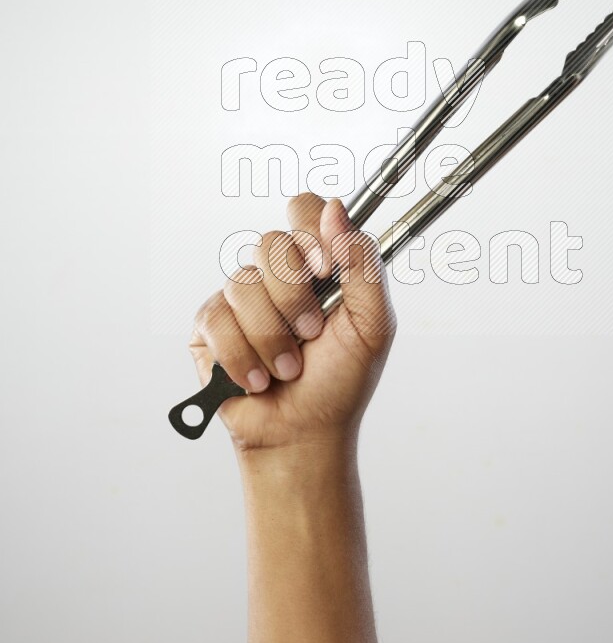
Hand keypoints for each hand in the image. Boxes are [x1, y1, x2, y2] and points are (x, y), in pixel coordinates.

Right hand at [189, 194, 396, 453]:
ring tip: (287, 369)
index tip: (326, 269)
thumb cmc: (341, 381)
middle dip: (295, 298)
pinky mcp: (209, 327)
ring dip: (272, 338)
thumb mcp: (373, 323)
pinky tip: (257, 379)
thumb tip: (337, 209)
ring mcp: (240, 298)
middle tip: (311, 335)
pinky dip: (242, 357)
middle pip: (271, 242)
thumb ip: (363, 263)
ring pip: (243, 284)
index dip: (311, 231)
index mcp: (317, 264)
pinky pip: (217, 319)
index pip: (304, 209)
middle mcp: (276, 274)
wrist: (305, 433)